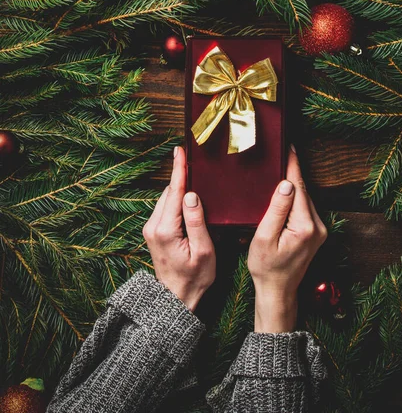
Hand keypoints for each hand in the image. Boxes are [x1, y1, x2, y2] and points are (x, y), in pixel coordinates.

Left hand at [142, 146, 215, 311]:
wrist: (176, 298)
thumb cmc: (194, 278)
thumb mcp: (203, 251)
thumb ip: (196, 221)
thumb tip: (191, 195)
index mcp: (165, 229)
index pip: (173, 192)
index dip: (179, 169)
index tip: (180, 151)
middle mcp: (153, 226)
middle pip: (168, 192)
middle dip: (181, 176)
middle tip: (194, 160)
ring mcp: (150, 229)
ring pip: (166, 199)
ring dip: (179, 188)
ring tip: (194, 177)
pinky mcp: (153, 232)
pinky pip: (165, 208)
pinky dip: (175, 199)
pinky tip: (188, 198)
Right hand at [248, 147, 327, 332]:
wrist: (278, 291)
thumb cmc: (266, 267)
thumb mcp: (264, 238)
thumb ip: (276, 209)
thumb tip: (286, 183)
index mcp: (304, 227)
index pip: (298, 188)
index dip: (293, 166)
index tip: (290, 147)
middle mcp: (317, 226)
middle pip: (303, 191)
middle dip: (293, 172)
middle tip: (281, 152)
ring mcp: (319, 230)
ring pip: (305, 199)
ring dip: (294, 184)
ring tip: (282, 166)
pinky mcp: (316, 233)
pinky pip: (305, 208)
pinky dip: (296, 197)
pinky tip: (286, 190)